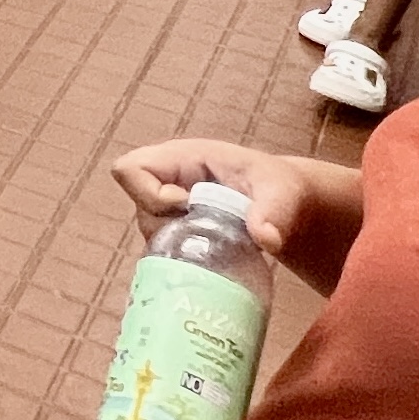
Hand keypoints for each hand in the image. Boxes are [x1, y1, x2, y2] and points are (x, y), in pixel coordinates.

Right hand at [108, 139, 306, 255]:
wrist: (287, 207)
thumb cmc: (280, 186)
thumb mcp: (282, 192)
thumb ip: (274, 211)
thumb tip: (267, 239)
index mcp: (180, 158)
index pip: (131, 169)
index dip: (149, 194)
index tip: (187, 208)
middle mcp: (166, 182)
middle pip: (139, 209)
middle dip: (170, 231)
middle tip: (208, 237)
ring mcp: (168, 209)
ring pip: (149, 234)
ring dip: (179, 248)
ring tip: (217, 249)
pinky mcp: (175, 231)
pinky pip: (163, 250)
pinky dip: (183, 260)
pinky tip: (213, 261)